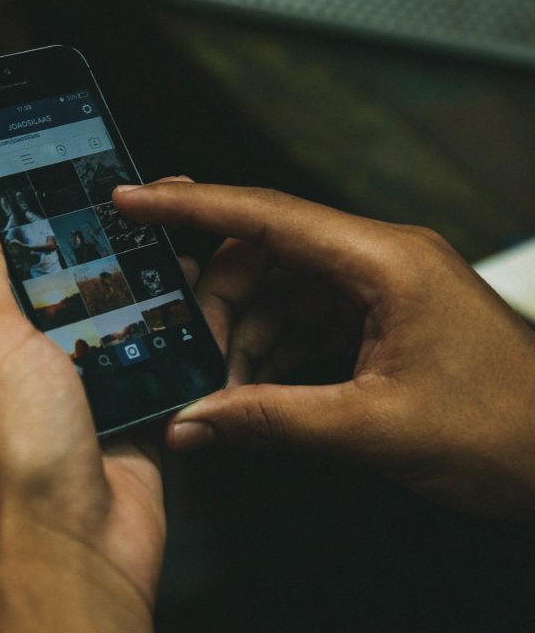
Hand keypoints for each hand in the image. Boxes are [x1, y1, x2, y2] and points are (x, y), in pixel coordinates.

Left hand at [0, 181, 170, 632]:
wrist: (74, 551)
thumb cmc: (13, 450)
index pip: (17, 257)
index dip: (52, 215)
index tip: (88, 172)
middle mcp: (38, 361)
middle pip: (87, 284)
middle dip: (125, 244)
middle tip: (166, 200)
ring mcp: (92, 387)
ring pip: (135, 318)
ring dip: (166, 283)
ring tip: (204, 238)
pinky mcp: (139, 412)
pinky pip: (168, 360)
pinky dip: (191, 332)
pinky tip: (219, 297)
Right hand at [114, 181, 534, 520]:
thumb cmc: (507, 431)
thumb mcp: (374, 428)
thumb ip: (273, 421)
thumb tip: (196, 422)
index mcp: (384, 261)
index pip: (266, 215)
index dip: (191, 206)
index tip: (135, 201)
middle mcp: (378, 260)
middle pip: (265, 256)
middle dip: (217, 302)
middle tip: (185, 351)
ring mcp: (379, 289)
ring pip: (279, 293)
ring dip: (243, 338)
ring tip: (223, 389)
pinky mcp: (379, 318)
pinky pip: (304, 320)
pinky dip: (272, 353)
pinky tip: (255, 390)